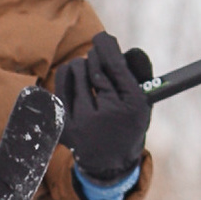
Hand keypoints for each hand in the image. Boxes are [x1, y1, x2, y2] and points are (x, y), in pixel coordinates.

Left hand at [52, 33, 150, 189]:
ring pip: (74, 71)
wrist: (110, 162)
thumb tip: (129, 49)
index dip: (106, 47)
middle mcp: (106, 117)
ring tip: (86, 74)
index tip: (101, 37)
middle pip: (93, 66)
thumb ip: (140, 72)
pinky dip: (66, 77)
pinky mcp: (62, 126)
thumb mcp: (143, 100)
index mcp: (132, 106)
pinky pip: (57, 86)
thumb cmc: (127, 122)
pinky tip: (73, 80)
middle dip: (96, 59)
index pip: (115, 66)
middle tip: (97, 61)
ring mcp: (81, 123)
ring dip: (81, 66)